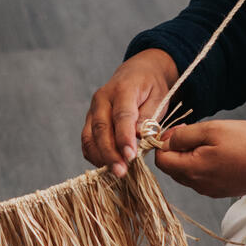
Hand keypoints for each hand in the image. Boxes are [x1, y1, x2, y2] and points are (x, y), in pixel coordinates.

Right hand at [82, 50, 177, 177]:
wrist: (138, 72)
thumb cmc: (151, 86)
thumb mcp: (159, 96)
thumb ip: (149, 116)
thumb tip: (139, 136)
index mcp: (123, 89)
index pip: (121, 116)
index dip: (124, 138)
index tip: (131, 156)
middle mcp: (102, 98)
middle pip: (102, 129)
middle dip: (111, 153)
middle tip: (122, 172)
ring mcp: (93, 109)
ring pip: (90, 136)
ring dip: (101, 157)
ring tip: (116, 173)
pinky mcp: (90, 120)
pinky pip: (87, 140)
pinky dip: (94, 155)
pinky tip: (106, 165)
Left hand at [155, 121, 245, 198]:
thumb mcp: (213, 129)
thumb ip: (185, 136)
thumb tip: (167, 141)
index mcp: (193, 170)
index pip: (161, 161)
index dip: (163, 143)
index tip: (179, 130)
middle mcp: (198, 186)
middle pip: (172, 169)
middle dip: (176, 151)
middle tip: (193, 133)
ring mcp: (211, 191)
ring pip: (187, 174)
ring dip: (190, 158)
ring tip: (210, 142)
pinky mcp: (222, 191)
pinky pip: (202, 180)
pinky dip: (203, 166)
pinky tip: (220, 154)